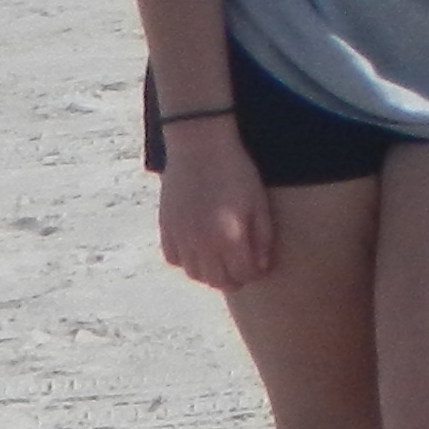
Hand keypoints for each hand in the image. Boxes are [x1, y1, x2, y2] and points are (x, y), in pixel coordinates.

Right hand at [156, 125, 276, 291]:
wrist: (199, 147)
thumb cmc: (236, 172)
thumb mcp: (258, 203)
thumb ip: (262, 238)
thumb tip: (261, 267)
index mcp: (229, 239)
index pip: (243, 276)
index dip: (254, 273)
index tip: (258, 263)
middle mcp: (202, 245)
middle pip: (218, 281)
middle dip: (234, 278)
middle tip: (241, 266)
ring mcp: (180, 238)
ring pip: (195, 274)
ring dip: (210, 273)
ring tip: (221, 260)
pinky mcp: (165, 229)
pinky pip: (175, 259)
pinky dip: (187, 261)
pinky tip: (199, 249)